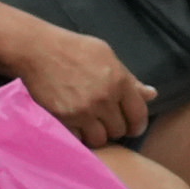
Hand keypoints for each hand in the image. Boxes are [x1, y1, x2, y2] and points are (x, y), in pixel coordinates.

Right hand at [13, 24, 152, 143]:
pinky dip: (78, 134)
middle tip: (106, 121)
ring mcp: (84, 111)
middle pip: (119, 130)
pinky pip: (79, 138)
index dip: (137, 124)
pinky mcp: (64, 119)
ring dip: (97, 134)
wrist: (38, 50)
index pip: (138, 114)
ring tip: (91, 125)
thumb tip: (151, 94)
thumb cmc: (74, 49)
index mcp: (119, 81)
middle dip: (114, 127)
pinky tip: (75, 124)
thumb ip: (129, 78)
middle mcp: (104, 98)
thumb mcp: (106, 56)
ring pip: (100, 139)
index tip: (133, 127)